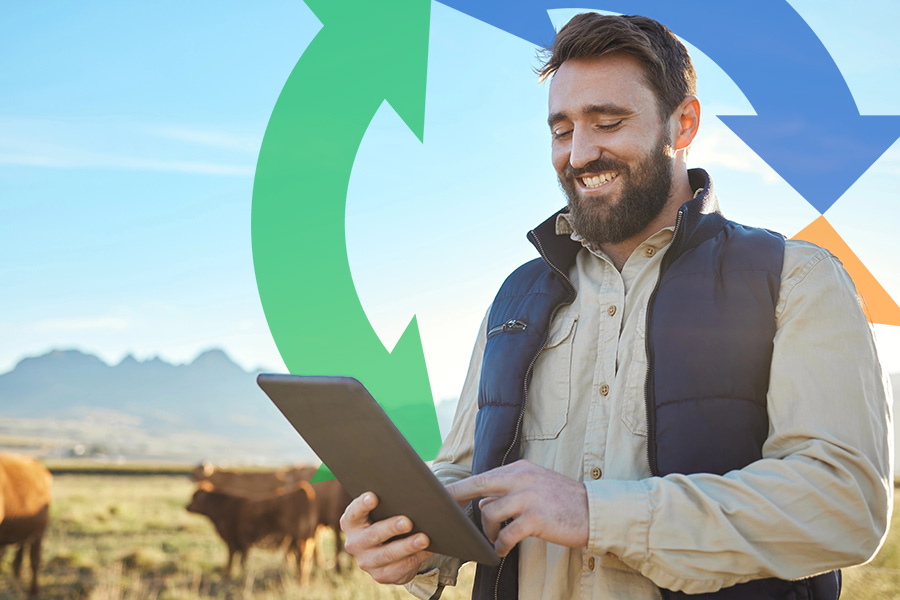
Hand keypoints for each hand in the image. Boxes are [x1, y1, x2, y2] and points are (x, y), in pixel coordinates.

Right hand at [340, 491, 433, 583]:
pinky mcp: (381, 575)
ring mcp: (366, 562)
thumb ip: (388, 504)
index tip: (373, 497)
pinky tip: (427, 550)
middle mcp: (354, 543)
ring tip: (423, 539)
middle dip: (391, 528)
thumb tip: (410, 496)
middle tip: (408, 522)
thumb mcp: (381, 512)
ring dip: (407, 547)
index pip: (354, 512)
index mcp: (351, 523)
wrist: (386, 550)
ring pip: (388, 554)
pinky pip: (400, 568)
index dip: (362, 505)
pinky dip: (415, 558)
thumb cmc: (384, 520)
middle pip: (373, 534)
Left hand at [445, 460, 588, 556]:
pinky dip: (500, 544)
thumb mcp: (537, 485)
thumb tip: (482, 502)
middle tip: (445, 513)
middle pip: (478, 486)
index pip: (483, 476)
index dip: (461, 486)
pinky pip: (506, 534)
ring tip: (493, 540)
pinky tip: (502, 550)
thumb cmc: (565, 502)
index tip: (443, 493)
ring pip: (489, 512)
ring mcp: (528, 497)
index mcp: (520, 468)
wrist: (596, 512)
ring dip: (487, 531)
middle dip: (456, 498)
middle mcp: (521, 478)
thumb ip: (510, 490)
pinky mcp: (535, 518)